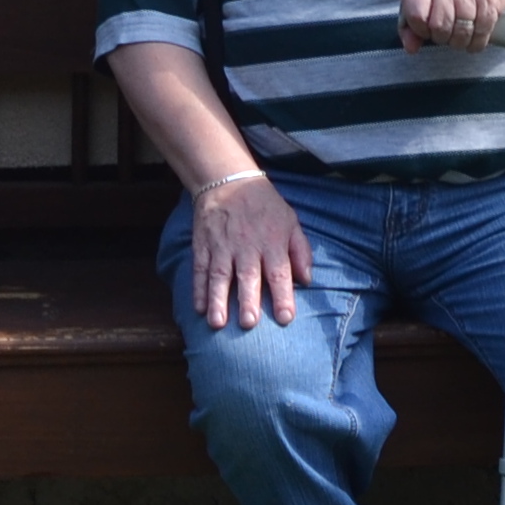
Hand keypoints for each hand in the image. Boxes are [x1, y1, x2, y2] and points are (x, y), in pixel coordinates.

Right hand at [186, 168, 312, 330]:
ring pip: (220, 275)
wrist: (228, 180)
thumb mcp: (291, 221)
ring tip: (217, 323)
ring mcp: (222, 246)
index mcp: (272, 242)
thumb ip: (301, 251)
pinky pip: (200, 269)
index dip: (283, 295)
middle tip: (249, 323)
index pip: (279, 272)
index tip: (286, 318)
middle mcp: (247, 246)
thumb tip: (307, 280)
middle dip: (248, 300)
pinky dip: (198, 289)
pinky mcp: (203, 245)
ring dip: (218, 300)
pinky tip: (198, 308)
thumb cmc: (265, 206)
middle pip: (248, 276)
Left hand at [396, 0, 504, 51]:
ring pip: (460, 32)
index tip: (429, 28)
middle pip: (439, 27)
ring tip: (462, 34)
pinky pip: (481, 32)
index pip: (415, 16)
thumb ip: (410, 22)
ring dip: (461, 42)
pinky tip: (476, 36)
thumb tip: (410, 47)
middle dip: (443, 37)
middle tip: (449, 31)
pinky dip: (477, 42)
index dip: (421, 30)